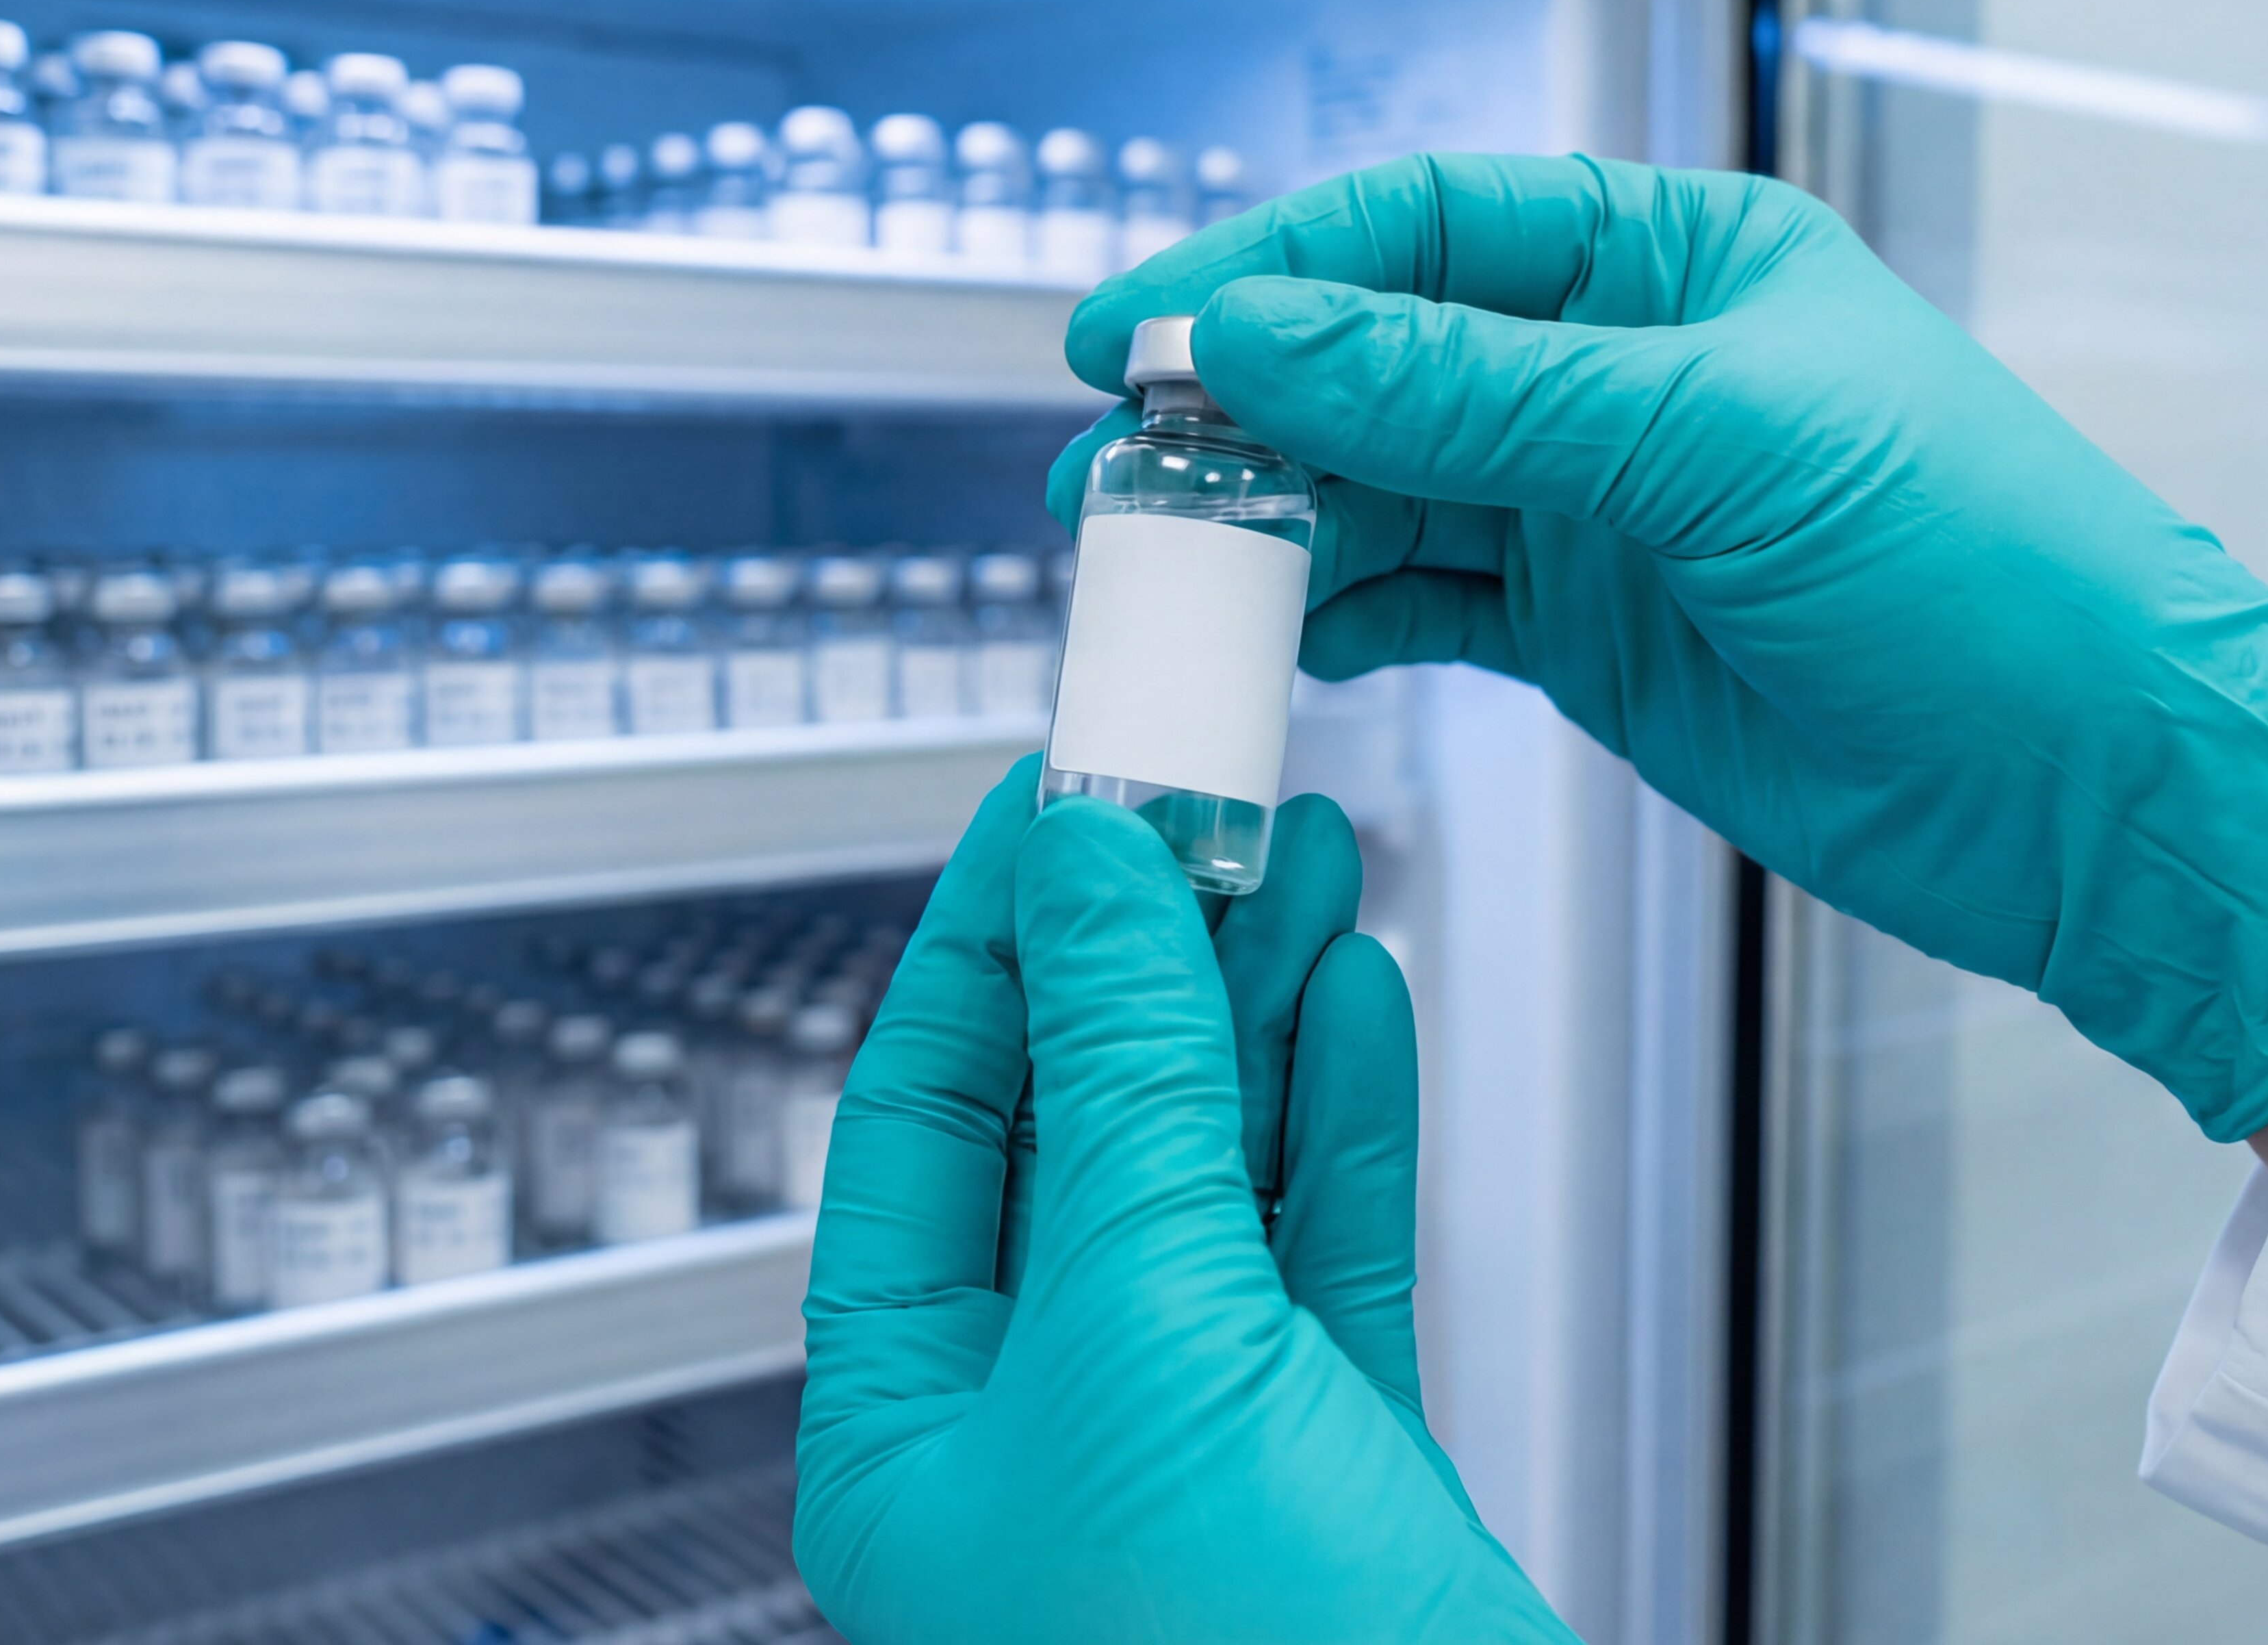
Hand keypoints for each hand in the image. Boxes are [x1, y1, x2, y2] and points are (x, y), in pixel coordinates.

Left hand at [794, 759, 1570, 1644]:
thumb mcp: (1149, 1328)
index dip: (991, 947)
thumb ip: (1126, 1087)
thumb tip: (1094, 884)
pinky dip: (1344, 1116)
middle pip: (1074, 1131)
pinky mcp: (1332, 1464)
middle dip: (1142, 962)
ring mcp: (1192, 1448)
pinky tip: (1357, 998)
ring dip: (1257, 1012)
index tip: (1053, 806)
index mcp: (910, 1437)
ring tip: (1294, 854)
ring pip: (1213, 1174)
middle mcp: (1038, 1437)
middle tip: (1194, 804)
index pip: (919, 1124)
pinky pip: (1322, 1250)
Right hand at [1056, 156, 2267, 1140]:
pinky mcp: (1591, 636)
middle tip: (1114, 459)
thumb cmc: (1987, 573)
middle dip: (1242, 399)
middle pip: (1379, 352)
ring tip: (1152, 557)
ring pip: (1383, 485)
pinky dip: (1336, 612)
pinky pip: (1423, 599)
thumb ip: (1468, 393)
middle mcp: (1626, 368)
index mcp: (1677, 259)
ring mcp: (1602, 507)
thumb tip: (1262, 332)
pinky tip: (1266, 631)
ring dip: (1266, 516)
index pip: (1426, 226)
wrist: (2101, 793)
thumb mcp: (1709, 446)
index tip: (1141, 329)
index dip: (1271, 267)